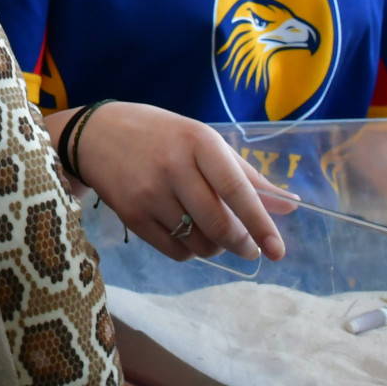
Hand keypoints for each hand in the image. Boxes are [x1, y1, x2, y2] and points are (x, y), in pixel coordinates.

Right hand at [66, 101, 293, 263]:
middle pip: (219, 224)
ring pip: (199, 242)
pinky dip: (190, 250)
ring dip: (215, 246)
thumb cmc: (161, 136)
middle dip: (242, 244)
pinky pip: (175, 250)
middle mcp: (173, 166)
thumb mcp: (203, 141)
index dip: (260, 223)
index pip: (236, 189)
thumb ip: (246, 175)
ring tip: (212, 231)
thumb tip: (289, 206)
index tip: (278, 250)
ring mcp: (149, 192)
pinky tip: (187, 232)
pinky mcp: (131, 215)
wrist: (96, 135)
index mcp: (198, 141)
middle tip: (250, 248)